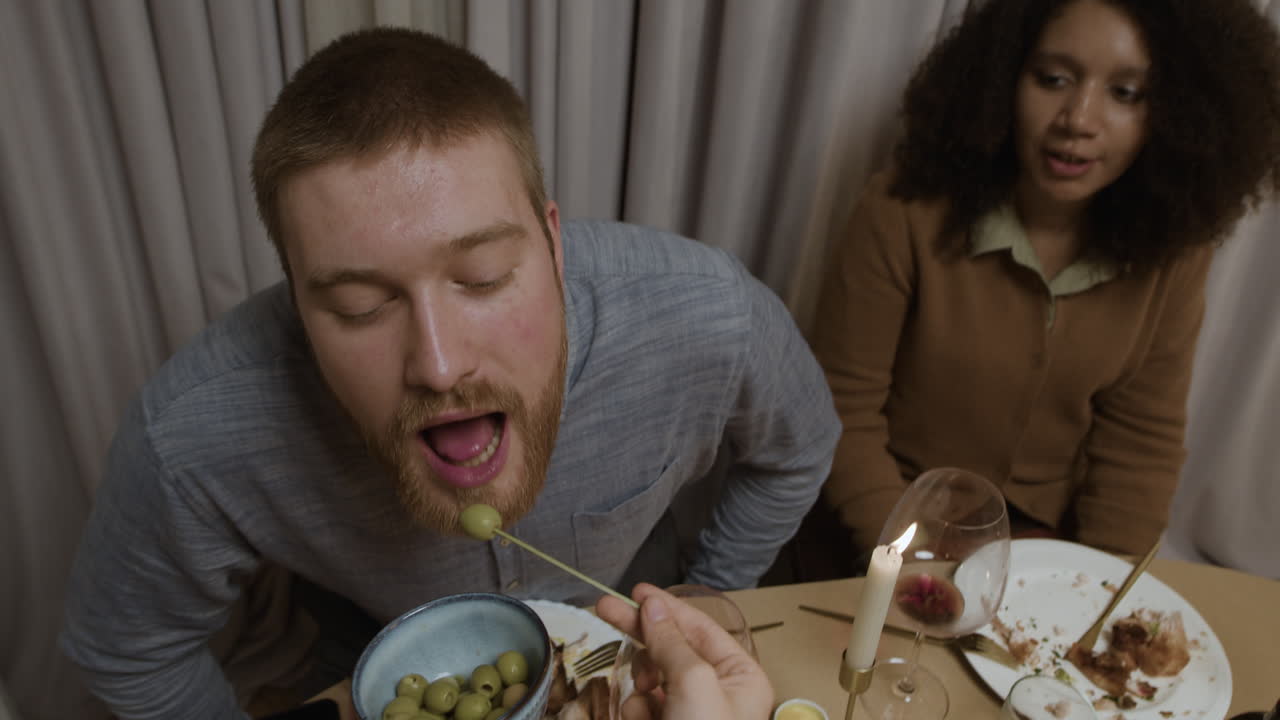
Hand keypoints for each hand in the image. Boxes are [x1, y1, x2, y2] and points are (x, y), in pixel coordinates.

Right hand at [596, 583, 772, 719]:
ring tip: (648, 709)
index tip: (635, 591)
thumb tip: (653, 604)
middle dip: (641, 634)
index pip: (699, 628)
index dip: (666, 607)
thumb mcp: (693, 682)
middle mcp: (717, 693)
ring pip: (650, 680)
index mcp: (740, 676)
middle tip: (604, 608)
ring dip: (640, 687)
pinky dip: (637, 711)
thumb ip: (671, 640)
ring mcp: (690, 716)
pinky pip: (641, 707)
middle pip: (672, 648)